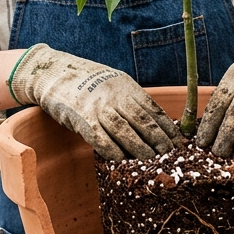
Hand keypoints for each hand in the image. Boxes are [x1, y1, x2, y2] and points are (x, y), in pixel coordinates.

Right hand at [9, 45, 179, 160]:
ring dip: (140, 148)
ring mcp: (98, 107)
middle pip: (143, 121)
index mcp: (126, 86)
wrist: (55, 72)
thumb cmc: (87, 81)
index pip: (153, 108)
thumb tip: (153, 121)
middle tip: (170, 155)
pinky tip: (123, 161)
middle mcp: (115, 95)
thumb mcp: (114, 82)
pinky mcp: (82, 119)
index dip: (168, 127)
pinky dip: (113, 152)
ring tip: (152, 161)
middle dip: (159, 140)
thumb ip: (131, 99)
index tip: (179, 141)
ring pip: (125, 131)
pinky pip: (101, 139)